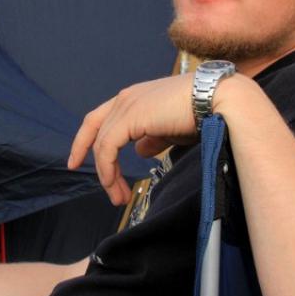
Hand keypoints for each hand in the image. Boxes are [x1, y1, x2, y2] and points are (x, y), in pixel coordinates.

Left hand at [67, 75, 197, 204]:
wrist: (216, 100)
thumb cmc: (201, 113)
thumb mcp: (170, 129)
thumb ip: (153, 139)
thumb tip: (140, 151)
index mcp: (134, 98)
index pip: (101, 119)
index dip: (86, 140)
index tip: (78, 161)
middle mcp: (126, 98)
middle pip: (94, 128)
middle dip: (93, 160)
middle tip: (104, 188)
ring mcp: (126, 105)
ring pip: (102, 143)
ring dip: (107, 174)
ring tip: (118, 197)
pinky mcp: (130, 116)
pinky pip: (108, 147)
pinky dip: (107, 168)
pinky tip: (115, 185)